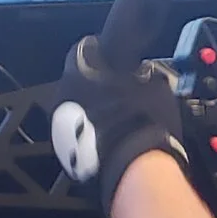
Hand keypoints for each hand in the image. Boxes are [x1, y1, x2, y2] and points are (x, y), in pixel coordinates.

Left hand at [48, 36, 187, 214]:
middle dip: (97, 83)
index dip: (104, 50)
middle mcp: (61, 95)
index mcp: (77, 70)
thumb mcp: (157, 86)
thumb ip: (146, 74)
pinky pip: (81, 136)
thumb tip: (147, 73)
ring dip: (94, 109)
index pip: (85, 47)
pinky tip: (115, 139)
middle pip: (78, 81)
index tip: (118, 57)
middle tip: (122, 90)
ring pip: (77, 109)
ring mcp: (59, 128)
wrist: (133, 169)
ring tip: (119, 117)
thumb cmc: (144, 119)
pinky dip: (94, 134)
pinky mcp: (66, 155)